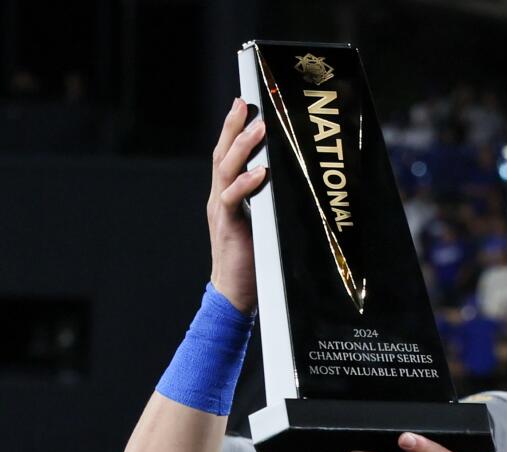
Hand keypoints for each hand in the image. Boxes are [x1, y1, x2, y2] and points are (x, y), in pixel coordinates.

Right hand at [206, 99, 266, 314]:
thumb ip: (267, 199)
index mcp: (226, 194)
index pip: (226, 154)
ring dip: (243, 147)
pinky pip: (233, 199)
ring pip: (226, 170)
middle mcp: (220, 197)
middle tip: (245, 103)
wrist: (235, 293)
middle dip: (233, 126)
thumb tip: (286, 177)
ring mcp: (221, 211)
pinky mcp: (228, 227)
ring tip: (258, 128)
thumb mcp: (261, 221)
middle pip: (222, 153)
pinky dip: (246, 184)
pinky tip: (260, 173)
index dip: (232, 128)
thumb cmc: (253, 259)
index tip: (243, 104)